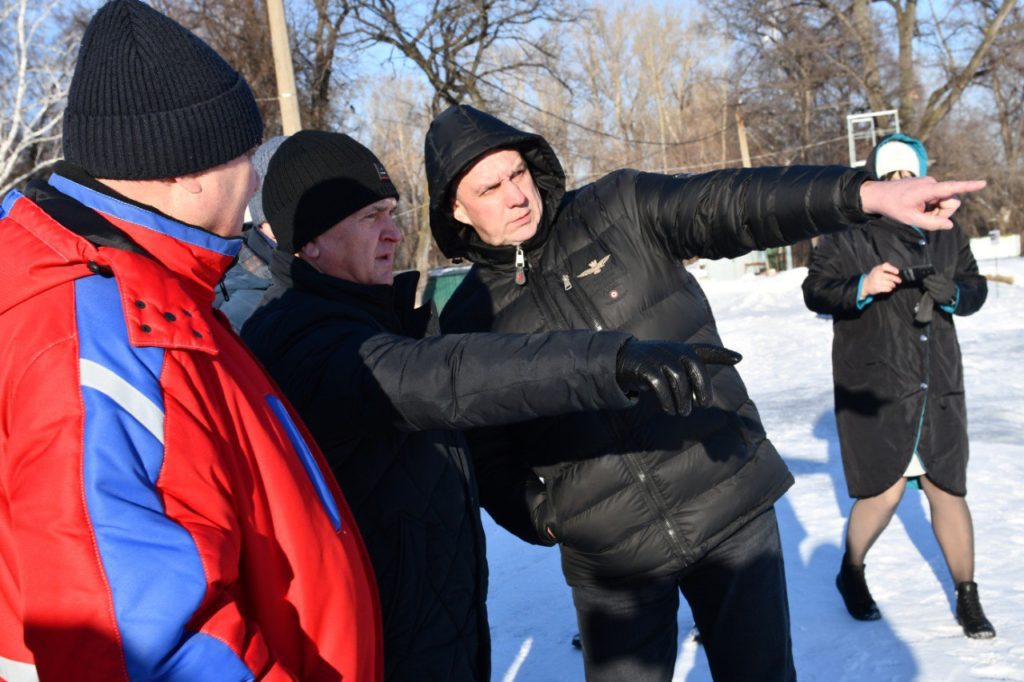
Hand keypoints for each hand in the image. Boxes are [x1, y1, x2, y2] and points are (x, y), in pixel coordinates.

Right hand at [615, 340, 741, 415]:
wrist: (623, 361)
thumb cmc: (656, 363)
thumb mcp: (676, 362)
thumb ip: (699, 366)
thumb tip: (736, 359)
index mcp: (683, 350)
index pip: (705, 350)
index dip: (722, 354)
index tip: (740, 358)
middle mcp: (673, 351)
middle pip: (695, 369)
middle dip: (702, 388)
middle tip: (703, 405)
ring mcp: (658, 358)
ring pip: (679, 380)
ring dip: (683, 400)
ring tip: (683, 412)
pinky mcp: (645, 368)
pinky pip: (660, 386)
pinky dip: (667, 401)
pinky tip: (670, 410)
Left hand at [859, 177, 985, 230]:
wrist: (877, 195)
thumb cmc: (892, 207)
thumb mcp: (910, 219)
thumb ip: (931, 223)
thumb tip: (949, 225)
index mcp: (927, 189)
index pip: (952, 188)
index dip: (969, 186)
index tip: (983, 183)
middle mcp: (932, 183)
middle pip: (951, 202)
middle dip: (942, 213)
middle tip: (923, 217)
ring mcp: (930, 184)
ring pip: (944, 202)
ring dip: (935, 211)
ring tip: (917, 211)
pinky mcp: (928, 186)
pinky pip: (937, 199)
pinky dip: (930, 207)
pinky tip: (917, 207)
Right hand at [861, 262, 900, 296]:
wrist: (866, 284)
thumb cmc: (874, 275)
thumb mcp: (878, 268)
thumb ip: (886, 266)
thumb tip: (896, 270)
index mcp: (878, 269)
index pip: (885, 266)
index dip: (892, 269)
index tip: (897, 272)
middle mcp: (877, 275)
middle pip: (890, 277)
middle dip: (897, 279)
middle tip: (899, 281)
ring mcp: (876, 282)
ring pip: (890, 283)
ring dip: (893, 285)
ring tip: (893, 285)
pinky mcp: (877, 288)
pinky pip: (887, 289)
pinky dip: (890, 289)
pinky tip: (889, 288)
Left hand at [922, 271, 955, 304]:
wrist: (952, 295)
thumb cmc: (947, 285)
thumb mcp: (947, 279)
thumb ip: (942, 274)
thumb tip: (937, 270)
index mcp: (948, 282)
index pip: (940, 279)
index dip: (933, 277)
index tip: (928, 276)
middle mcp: (946, 288)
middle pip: (936, 285)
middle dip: (929, 282)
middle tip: (924, 280)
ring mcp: (943, 294)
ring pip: (934, 290)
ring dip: (928, 286)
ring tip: (924, 284)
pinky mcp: (939, 298)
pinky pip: (932, 295)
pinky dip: (929, 291)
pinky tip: (927, 289)